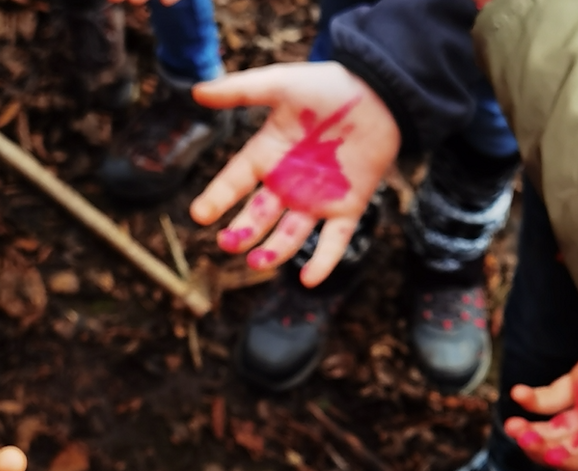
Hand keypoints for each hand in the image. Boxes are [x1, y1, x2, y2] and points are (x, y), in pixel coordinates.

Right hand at [189, 63, 397, 286]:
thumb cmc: (329, 86)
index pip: (234, 182)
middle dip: (242, 232)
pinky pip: (333, 241)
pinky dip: (323, 262)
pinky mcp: (347, 208)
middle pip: (258, 216)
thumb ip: (240, 91)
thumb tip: (197, 92)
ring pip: (290, 235)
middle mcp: (287, 183)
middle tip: (227, 243)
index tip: (199, 215)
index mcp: (267, 156)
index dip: (217, 199)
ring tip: (257, 263)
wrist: (380, 92)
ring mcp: (316, 199)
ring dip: (273, 252)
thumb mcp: (282, 84)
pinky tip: (309, 280)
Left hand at [503, 341, 577, 470]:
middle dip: (545, 449)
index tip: (553, 455)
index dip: (576, 464)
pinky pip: (552, 398)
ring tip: (513, 426)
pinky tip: (518, 393)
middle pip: (572, 449)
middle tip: (524, 440)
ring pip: (556, 428)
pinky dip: (533, 400)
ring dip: (532, 431)